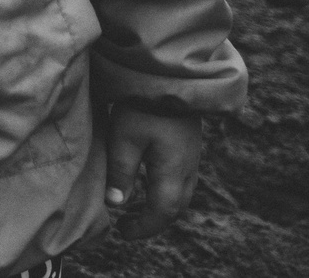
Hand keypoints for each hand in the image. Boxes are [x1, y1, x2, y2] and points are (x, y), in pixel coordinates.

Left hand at [106, 105, 202, 238]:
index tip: (122, 232)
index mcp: (173, 171)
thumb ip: (121, 172)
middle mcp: (188, 168)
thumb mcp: (124, 138)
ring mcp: (193, 156)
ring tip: (136, 207)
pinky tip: (149, 182)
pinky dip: (166, 190)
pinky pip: (183, 178)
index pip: (162, 212)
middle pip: (176, 207)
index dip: (143, 227)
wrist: (171, 76)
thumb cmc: (143, 106)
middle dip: (153, 220)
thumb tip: (116, 205)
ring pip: (182, 193)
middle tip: (128, 225)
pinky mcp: (190, 145)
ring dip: (161, 206)